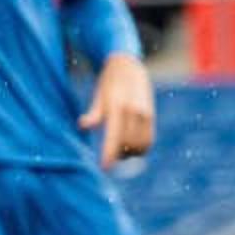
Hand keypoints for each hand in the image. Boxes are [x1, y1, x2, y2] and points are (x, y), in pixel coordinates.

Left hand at [82, 51, 157, 168]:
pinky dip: (141, 148)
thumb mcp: (99, 96)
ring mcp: (144, 113)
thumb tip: (83, 126)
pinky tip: (132, 146)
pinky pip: (149, 140)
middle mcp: (133, 111)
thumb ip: (94, 113)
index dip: (109, 155)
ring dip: (130, 153)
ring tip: (121, 151)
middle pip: (128, 145)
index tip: (105, 168)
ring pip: (140, 145)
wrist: (129, 66)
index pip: (114, 137)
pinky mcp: (151, 115)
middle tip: (111, 156)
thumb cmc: (108, 83)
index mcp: (116, 107)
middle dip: (119, 155)